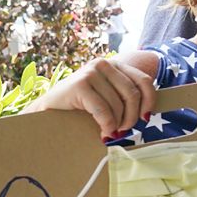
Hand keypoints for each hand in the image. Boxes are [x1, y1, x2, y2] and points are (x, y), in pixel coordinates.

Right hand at [24, 58, 155, 139]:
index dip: (149, 101)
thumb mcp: (108, 98)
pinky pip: (104, 110)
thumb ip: (125, 99)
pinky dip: (107, 125)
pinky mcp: (80, 85)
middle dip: (131, 117)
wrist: (47, 112)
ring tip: (109, 132)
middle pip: (132, 95)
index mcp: (115, 65)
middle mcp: (104, 64)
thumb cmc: (80, 108)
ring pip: (118, 104)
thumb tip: (147, 113)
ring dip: (117, 124)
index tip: (145, 118)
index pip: (144, 81)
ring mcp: (91, 72)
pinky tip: (103, 132)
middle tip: (122, 131)